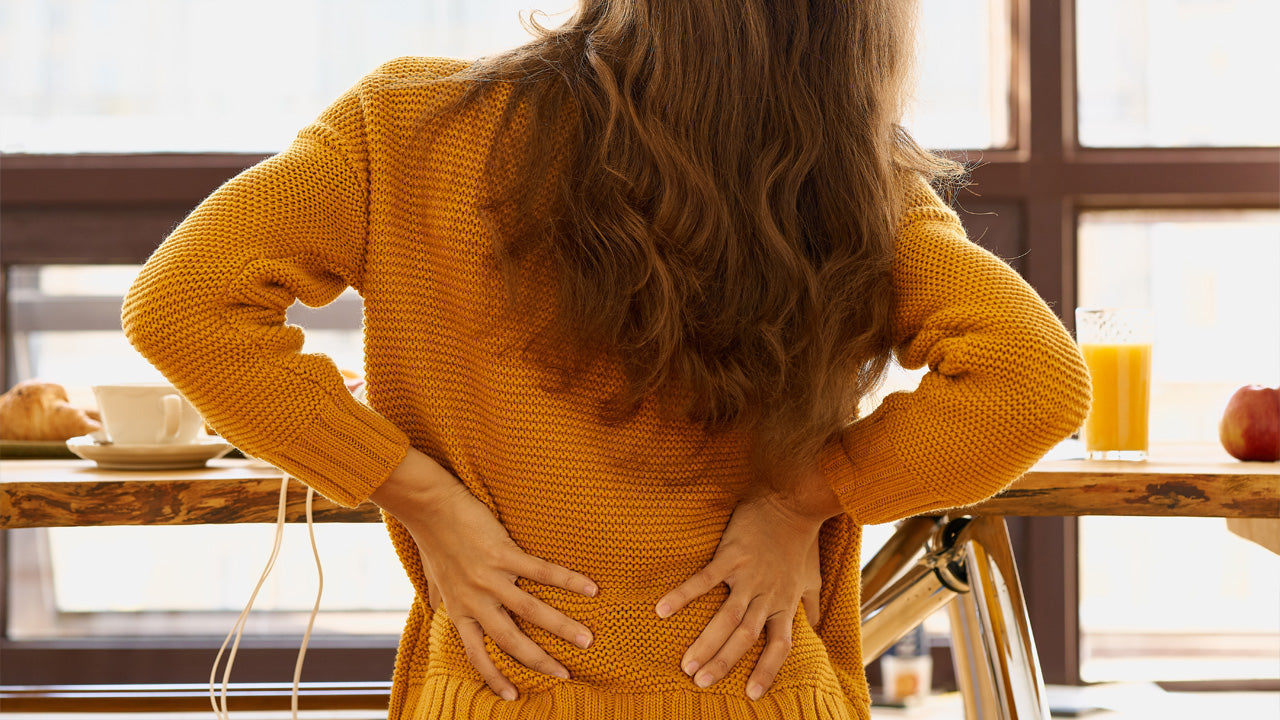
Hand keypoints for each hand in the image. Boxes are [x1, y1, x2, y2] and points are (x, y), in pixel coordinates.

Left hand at [372, 449, 597, 700]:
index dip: (494, 677)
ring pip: (531, 612)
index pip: (477, 654)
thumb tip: (435, 603)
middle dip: (541, 661)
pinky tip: (590, 589)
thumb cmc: (433, 539)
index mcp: (459, 610)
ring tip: (587, 640)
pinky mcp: (503, 554)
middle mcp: (475, 600)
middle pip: (511, 640)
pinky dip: (568, 581)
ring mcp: (490, 578)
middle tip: (566, 675)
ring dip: (562, 628)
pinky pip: (541, 572)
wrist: (430, 507)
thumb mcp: (434, 577)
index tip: (514, 697)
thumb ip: (441, 595)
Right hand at [655, 492, 824, 699]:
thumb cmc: (801, 541)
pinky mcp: (731, 555)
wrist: (793, 502)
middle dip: (723, 662)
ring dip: (706, 642)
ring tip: (686, 663)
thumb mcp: (811, 577)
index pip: (778, 646)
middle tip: (700, 682)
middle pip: (745, 637)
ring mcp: (748, 576)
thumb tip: (816, 627)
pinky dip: (683, 595)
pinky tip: (661, 609)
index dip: (766, 671)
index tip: (751, 694)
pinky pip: (704, 580)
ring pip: (726, 617)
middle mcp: (767, 595)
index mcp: (785, 603)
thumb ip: (810, 605)